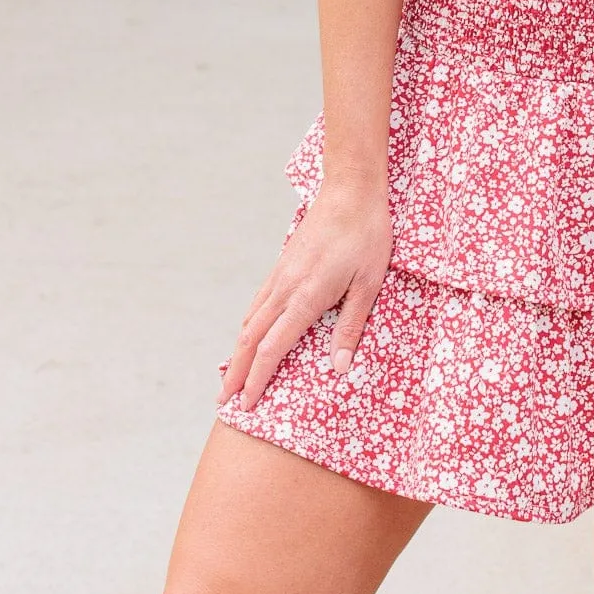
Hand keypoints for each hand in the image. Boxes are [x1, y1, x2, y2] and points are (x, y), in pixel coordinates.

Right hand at [216, 181, 393, 411]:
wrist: (350, 189)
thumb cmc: (366, 234)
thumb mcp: (369, 284)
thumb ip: (351, 326)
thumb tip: (339, 368)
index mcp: (305, 297)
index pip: (272, 349)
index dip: (257, 380)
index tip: (245, 405)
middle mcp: (285, 287)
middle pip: (251, 338)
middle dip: (237, 373)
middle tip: (224, 402)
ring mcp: (281, 273)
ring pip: (250, 319)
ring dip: (239, 350)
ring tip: (233, 376)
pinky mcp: (283, 263)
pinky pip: (258, 301)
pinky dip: (248, 326)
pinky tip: (250, 334)